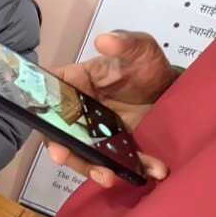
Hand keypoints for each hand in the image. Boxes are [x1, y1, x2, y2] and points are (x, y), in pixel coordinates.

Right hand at [48, 31, 172, 187]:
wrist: (174, 92)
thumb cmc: (148, 67)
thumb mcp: (140, 50)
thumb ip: (125, 43)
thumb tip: (105, 39)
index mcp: (76, 83)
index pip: (49, 94)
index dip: (41, 109)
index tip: (43, 120)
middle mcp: (79, 111)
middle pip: (60, 132)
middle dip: (61, 148)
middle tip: (62, 157)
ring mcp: (96, 133)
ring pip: (83, 154)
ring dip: (92, 168)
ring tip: (109, 177)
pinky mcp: (115, 148)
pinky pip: (114, 163)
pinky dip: (127, 170)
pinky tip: (147, 171)